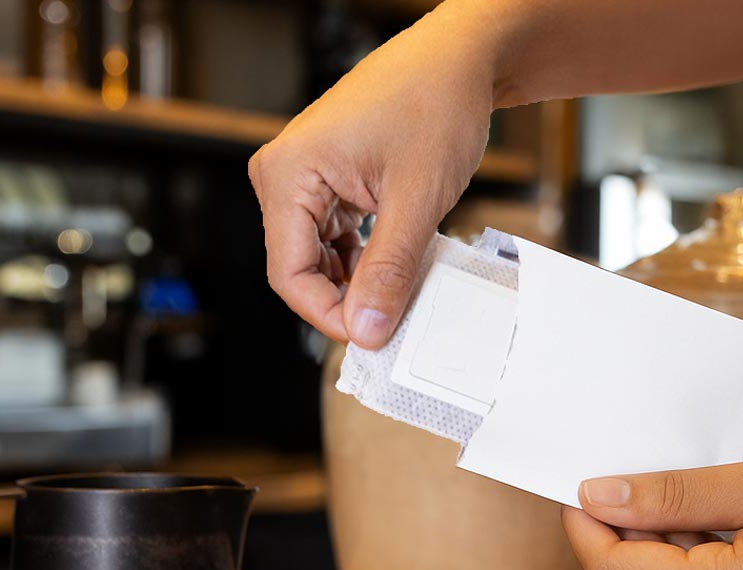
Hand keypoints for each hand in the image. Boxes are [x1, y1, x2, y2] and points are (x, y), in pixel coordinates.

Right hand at [248, 7, 495, 347]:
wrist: (458, 60)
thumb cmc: (435, 102)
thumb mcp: (416, 201)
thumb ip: (388, 272)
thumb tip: (367, 331)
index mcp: (288, 175)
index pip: (289, 274)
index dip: (328, 315)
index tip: (372, 336)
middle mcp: (284, 176)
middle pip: (301, 271)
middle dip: (346, 300)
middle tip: (393, 317)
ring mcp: (304, 180)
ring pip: (320, 261)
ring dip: (358, 283)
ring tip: (401, 285)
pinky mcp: (326, 184)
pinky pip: (335, 241)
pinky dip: (365, 262)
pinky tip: (395, 265)